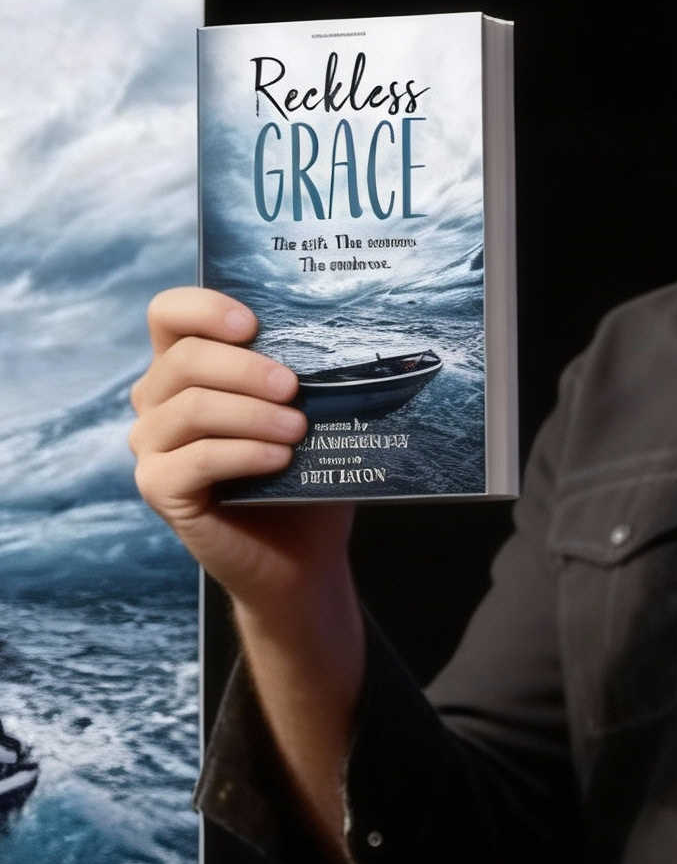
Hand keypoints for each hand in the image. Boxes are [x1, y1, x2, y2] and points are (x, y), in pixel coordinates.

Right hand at [130, 286, 353, 618]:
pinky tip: (279, 459)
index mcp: (185, 367)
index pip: (169, 314)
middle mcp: (157, 401)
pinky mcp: (159, 488)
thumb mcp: (304, 413)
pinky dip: (243, 454)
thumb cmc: (302, 473)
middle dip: (244, 368)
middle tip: (294, 386)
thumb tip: (337, 336)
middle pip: (184, 358)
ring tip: (298, 428)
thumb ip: (299, 373)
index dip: (204, 308)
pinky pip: (193, 460)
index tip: (253, 325)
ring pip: (189, 408)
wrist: (300, 555)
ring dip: (251, 413)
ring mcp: (152, 446)